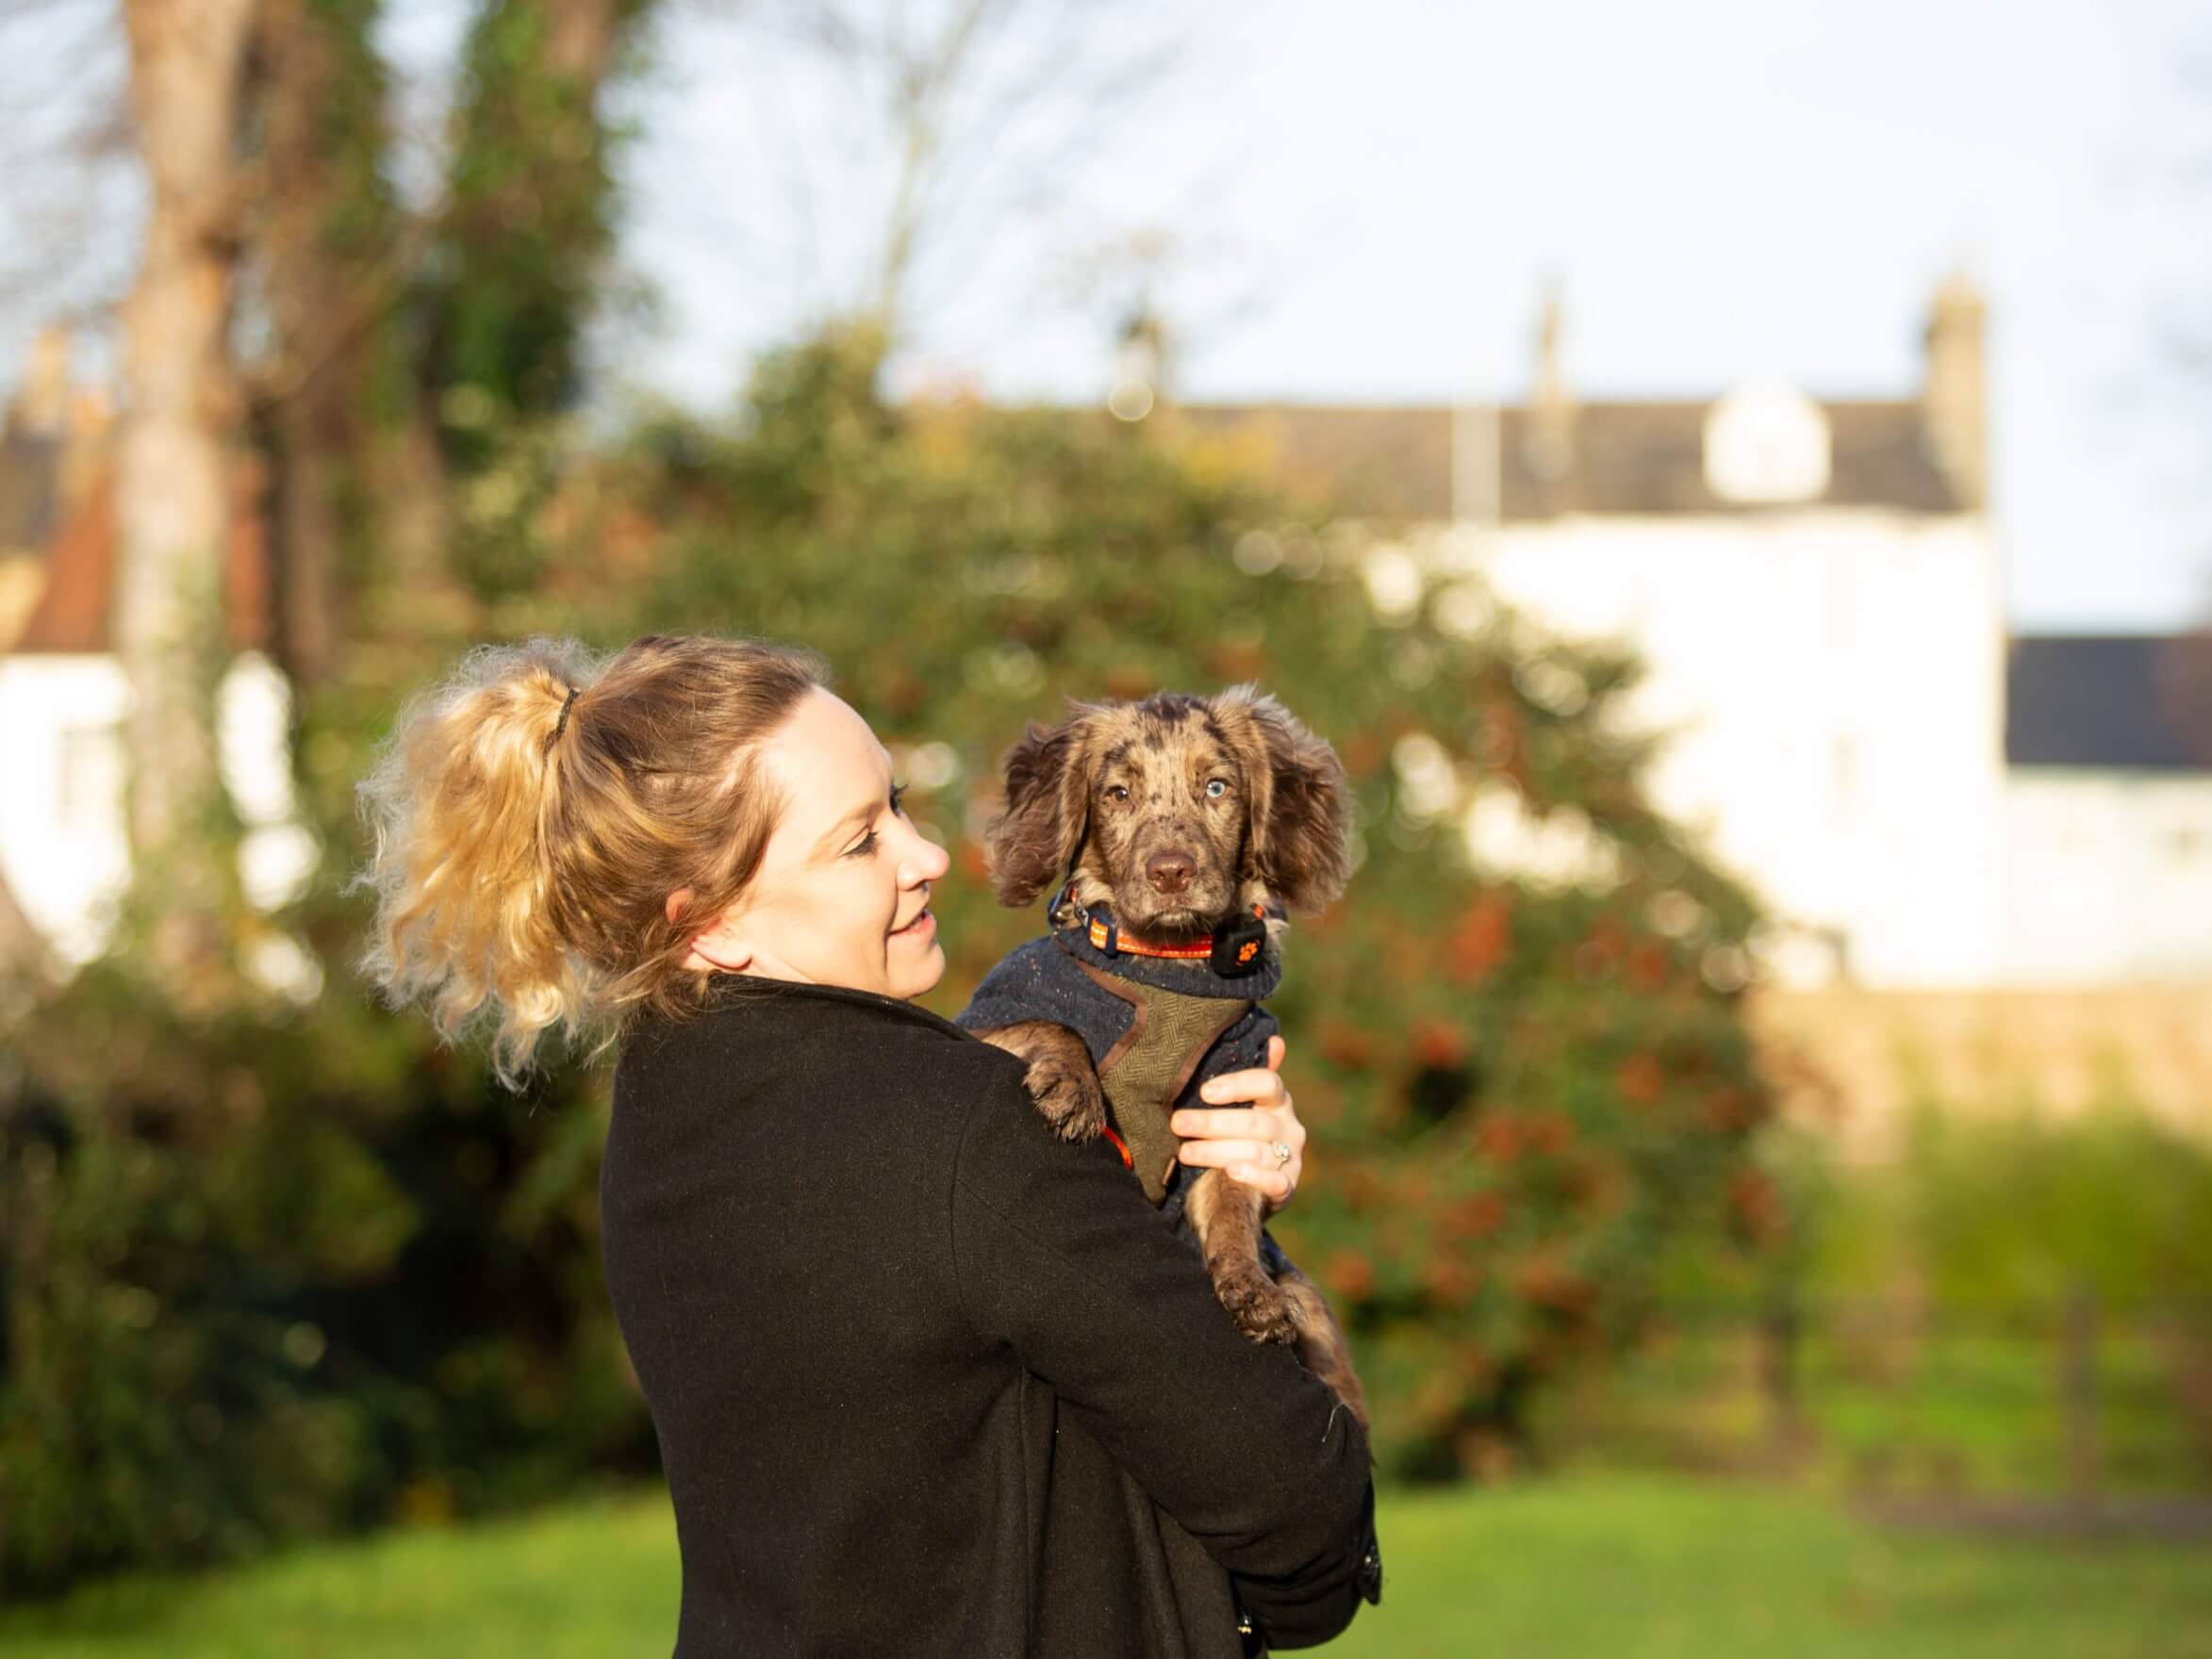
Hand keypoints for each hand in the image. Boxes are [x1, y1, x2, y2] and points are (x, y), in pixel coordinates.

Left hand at [1169, 1034, 1304, 1214]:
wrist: (1244, 1190)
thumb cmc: (1234, 1137)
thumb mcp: (1237, 1106)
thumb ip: (1244, 1079)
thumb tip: (1275, 1039)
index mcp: (1278, 1101)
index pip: (1267, 1083)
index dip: (1237, 1085)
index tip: (1204, 1092)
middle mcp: (1289, 1126)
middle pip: (1254, 1121)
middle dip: (1212, 1122)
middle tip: (1177, 1122)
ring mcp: (1291, 1158)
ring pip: (1256, 1151)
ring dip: (1217, 1151)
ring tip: (1185, 1151)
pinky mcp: (1288, 1188)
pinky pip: (1276, 1182)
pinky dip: (1255, 1176)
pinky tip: (1231, 1172)